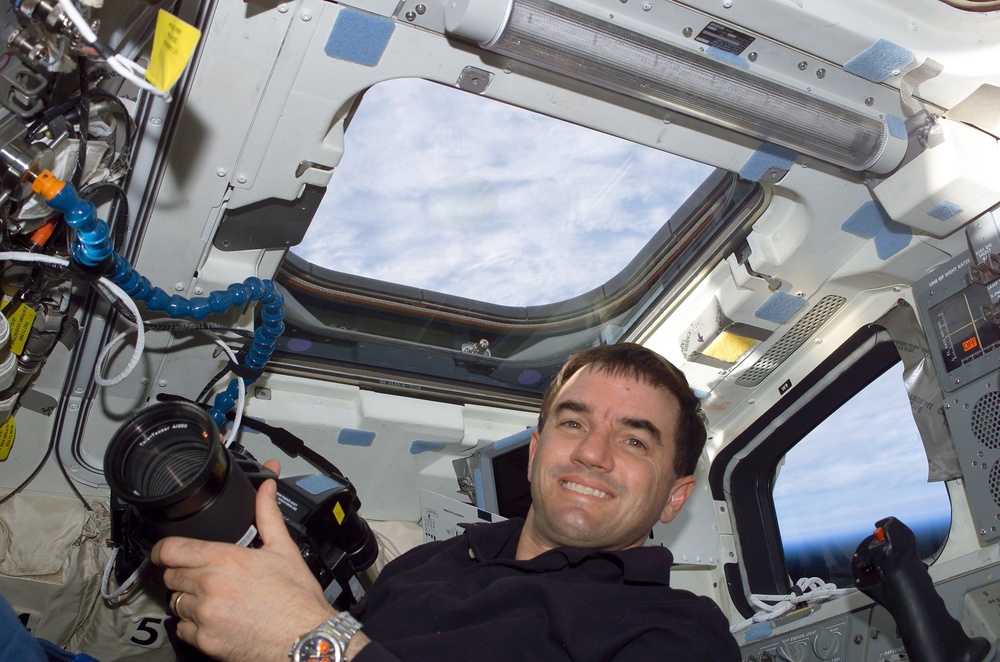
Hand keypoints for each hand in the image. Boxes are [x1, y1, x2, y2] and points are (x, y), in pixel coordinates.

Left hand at [151, 460, 333, 660]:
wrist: (305, 638)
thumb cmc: (297, 598)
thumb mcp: (284, 549)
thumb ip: (267, 515)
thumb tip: (266, 488)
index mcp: (225, 560)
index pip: (171, 550)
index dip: (164, 549)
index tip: (166, 552)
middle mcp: (210, 587)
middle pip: (171, 576)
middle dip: (184, 574)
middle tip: (205, 576)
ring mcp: (205, 616)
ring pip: (175, 603)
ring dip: (189, 599)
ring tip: (214, 599)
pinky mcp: (204, 641)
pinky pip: (182, 629)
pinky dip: (193, 625)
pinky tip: (215, 619)